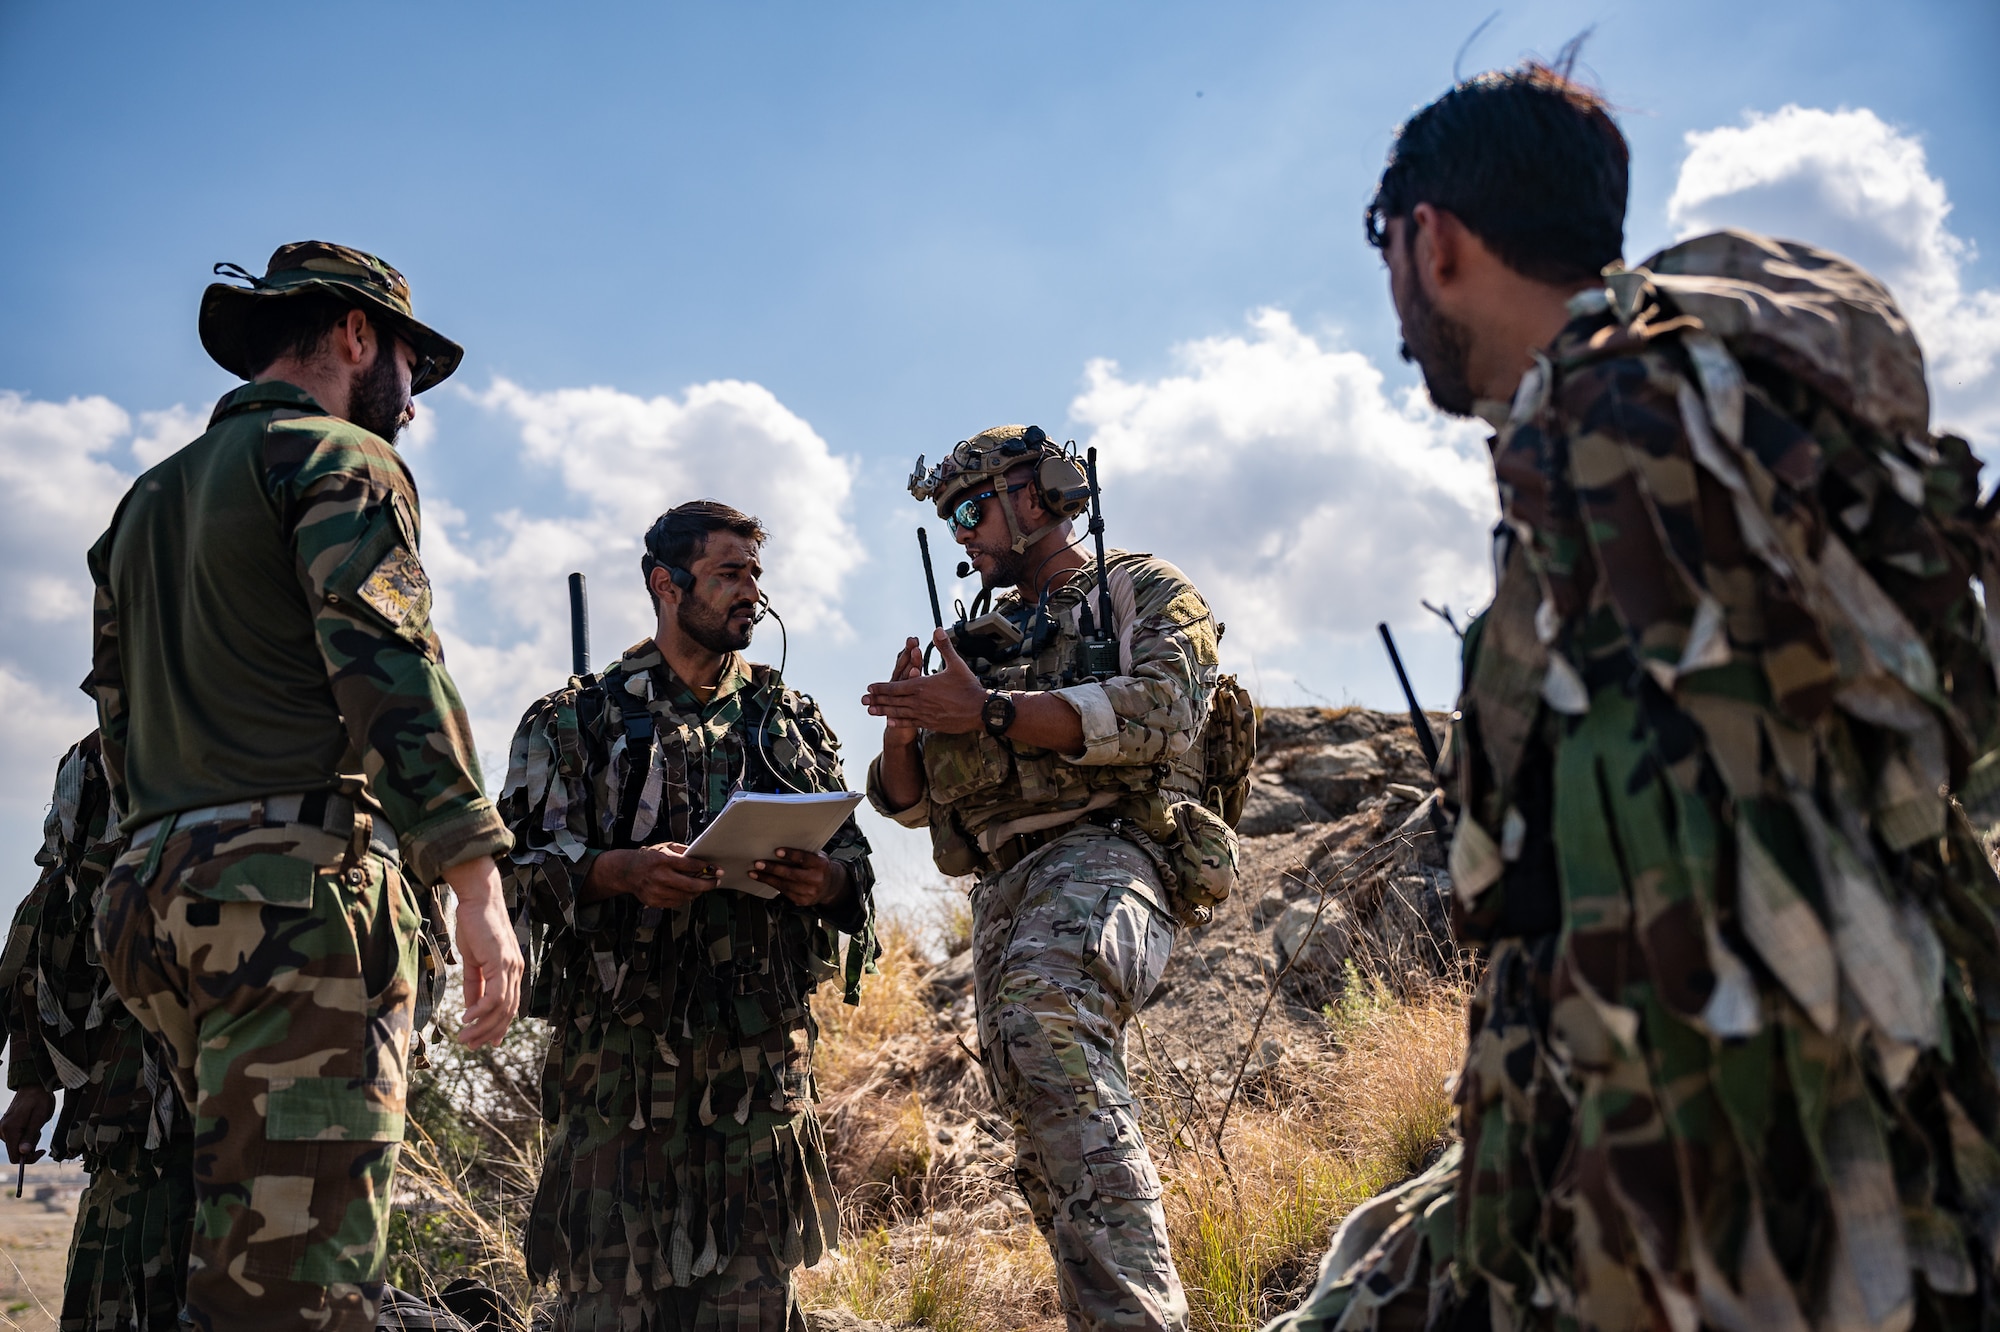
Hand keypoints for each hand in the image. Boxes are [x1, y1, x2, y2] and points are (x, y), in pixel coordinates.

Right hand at [0, 1088, 53, 1165]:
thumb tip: (23, 1152)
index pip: (15, 1157)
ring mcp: (3, 1129)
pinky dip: (25, 1135)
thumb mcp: (40, 1117)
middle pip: (17, 1151)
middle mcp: (2, 1131)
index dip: (29, 1158)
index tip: (41, 1151)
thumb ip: (30, 1135)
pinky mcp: (6, 1127)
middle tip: (38, 1130)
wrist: (33, 1086)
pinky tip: (29, 1124)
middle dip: (30, 1145)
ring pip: (17, 1145)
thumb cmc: (39, 1099)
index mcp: (9, 1130)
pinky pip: (16, 1138)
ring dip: (29, 1139)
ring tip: (34, 1124)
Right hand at [443, 855, 523, 1050]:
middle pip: (507, 1010)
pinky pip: (494, 994)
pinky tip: (466, 1017)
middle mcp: (516, 970)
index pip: (509, 1005)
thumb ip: (475, 984)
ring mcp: (511, 966)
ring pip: (502, 1006)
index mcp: (511, 970)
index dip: (499, 1025)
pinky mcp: (502, 961)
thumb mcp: (473, 960)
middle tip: (471, 1045)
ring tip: (465, 1036)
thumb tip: (471, 1007)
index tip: (487, 1042)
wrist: (478, 899)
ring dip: (482, 1025)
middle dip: (489, 1031)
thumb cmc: (475, 925)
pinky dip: (481, 1009)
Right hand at [588, 843, 720, 910]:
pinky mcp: (654, 901)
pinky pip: (676, 902)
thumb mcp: (665, 847)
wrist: (626, 871)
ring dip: (698, 892)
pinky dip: (685, 897)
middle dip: (707, 884)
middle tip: (716, 881)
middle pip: (691, 885)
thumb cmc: (648, 857)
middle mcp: (660, 876)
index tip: (717, 869)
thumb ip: (683, 852)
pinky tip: (689, 892)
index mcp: (663, 860)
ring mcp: (656, 891)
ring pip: (685, 896)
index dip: (706, 868)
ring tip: (703, 886)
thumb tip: (702, 858)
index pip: (690, 865)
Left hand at [749, 847, 848, 908]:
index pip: (804, 858)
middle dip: (772, 868)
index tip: (777, 851)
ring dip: (767, 878)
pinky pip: (784, 892)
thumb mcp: (817, 856)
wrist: (831, 886)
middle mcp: (816, 879)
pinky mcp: (802, 901)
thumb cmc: (820, 866)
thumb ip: (804, 852)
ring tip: (754, 872)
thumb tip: (782, 844)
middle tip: (758, 863)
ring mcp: (809, 892)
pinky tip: (764, 880)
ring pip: (784, 885)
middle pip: (791, 874)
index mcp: (820, 864)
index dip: (790, 855)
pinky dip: (772, 885)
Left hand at [862, 630, 987, 734]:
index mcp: (922, 685)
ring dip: (884, 712)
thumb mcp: (956, 664)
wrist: (980, 710)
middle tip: (862, 701)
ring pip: (899, 713)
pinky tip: (890, 722)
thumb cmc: (968, 687)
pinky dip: (898, 722)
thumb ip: (944, 647)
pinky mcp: (931, 724)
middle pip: (893, 701)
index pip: (896, 686)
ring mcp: (924, 714)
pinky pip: (910, 723)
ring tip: (871, 711)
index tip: (869, 687)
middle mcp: (920, 701)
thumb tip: (937, 630)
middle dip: (877, 700)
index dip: (881, 687)